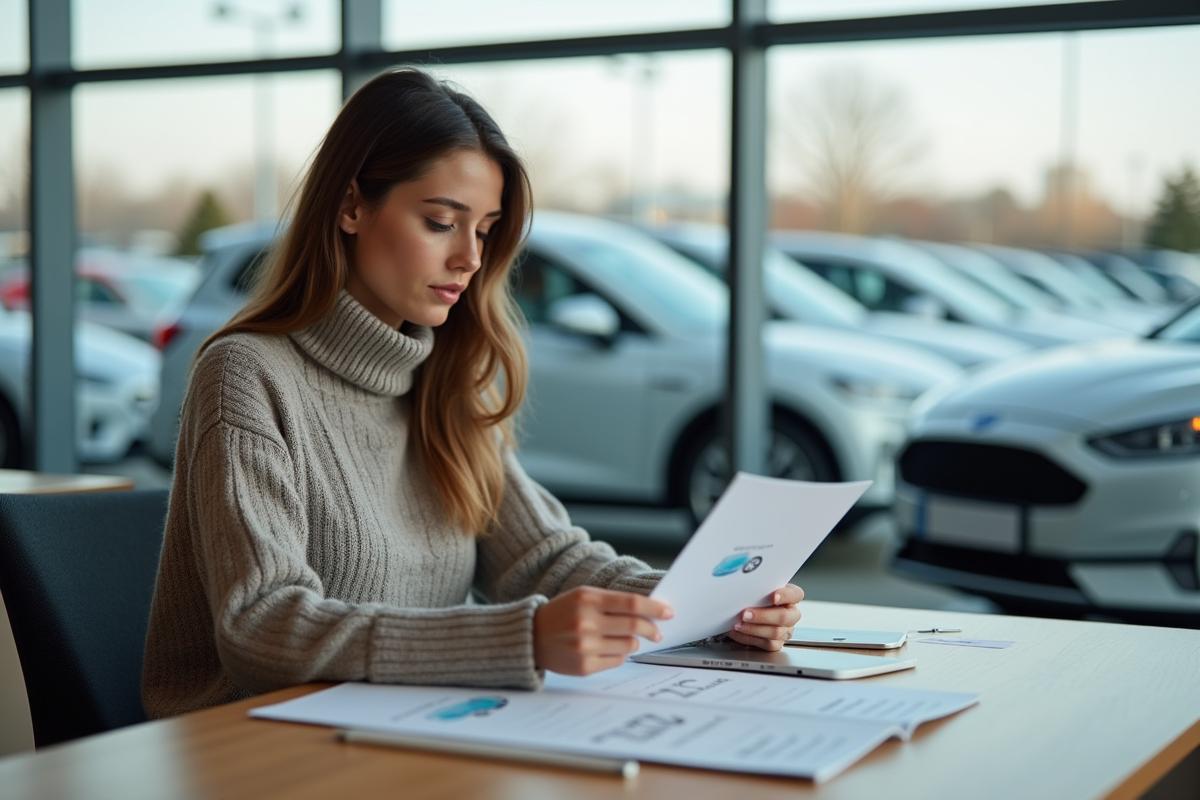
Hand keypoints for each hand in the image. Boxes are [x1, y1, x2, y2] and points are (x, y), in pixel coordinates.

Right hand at [533, 586, 673, 675]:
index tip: (668, 612)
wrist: (531, 637)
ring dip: (633, 642)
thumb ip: (612, 601)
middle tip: (658, 631)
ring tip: (622, 638)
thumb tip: (649, 611)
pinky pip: (617, 660)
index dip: (654, 608)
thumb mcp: (582, 597)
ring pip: (629, 645)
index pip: (631, 603)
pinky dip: (619, 654)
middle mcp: (586, 622)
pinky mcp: (585, 666)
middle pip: (634, 626)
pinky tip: (607, 648)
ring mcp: (585, 646)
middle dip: (652, 628)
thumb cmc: (562, 614)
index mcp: (587, 599)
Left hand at [726, 584, 803, 650]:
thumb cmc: (757, 597)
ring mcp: (786, 631)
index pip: (796, 595)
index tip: (773, 596)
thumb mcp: (760, 589)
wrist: (750, 611)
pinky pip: (766, 644)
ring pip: (775, 633)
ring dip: (753, 629)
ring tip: (738, 624)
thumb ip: (759, 588)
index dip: (786, 596)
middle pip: (784, 617)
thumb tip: (744, 586)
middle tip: (745, 614)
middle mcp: (792, 615)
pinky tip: (738, 632)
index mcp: (791, 598)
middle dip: (763, 616)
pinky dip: (748, 638)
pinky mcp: (777, 643)